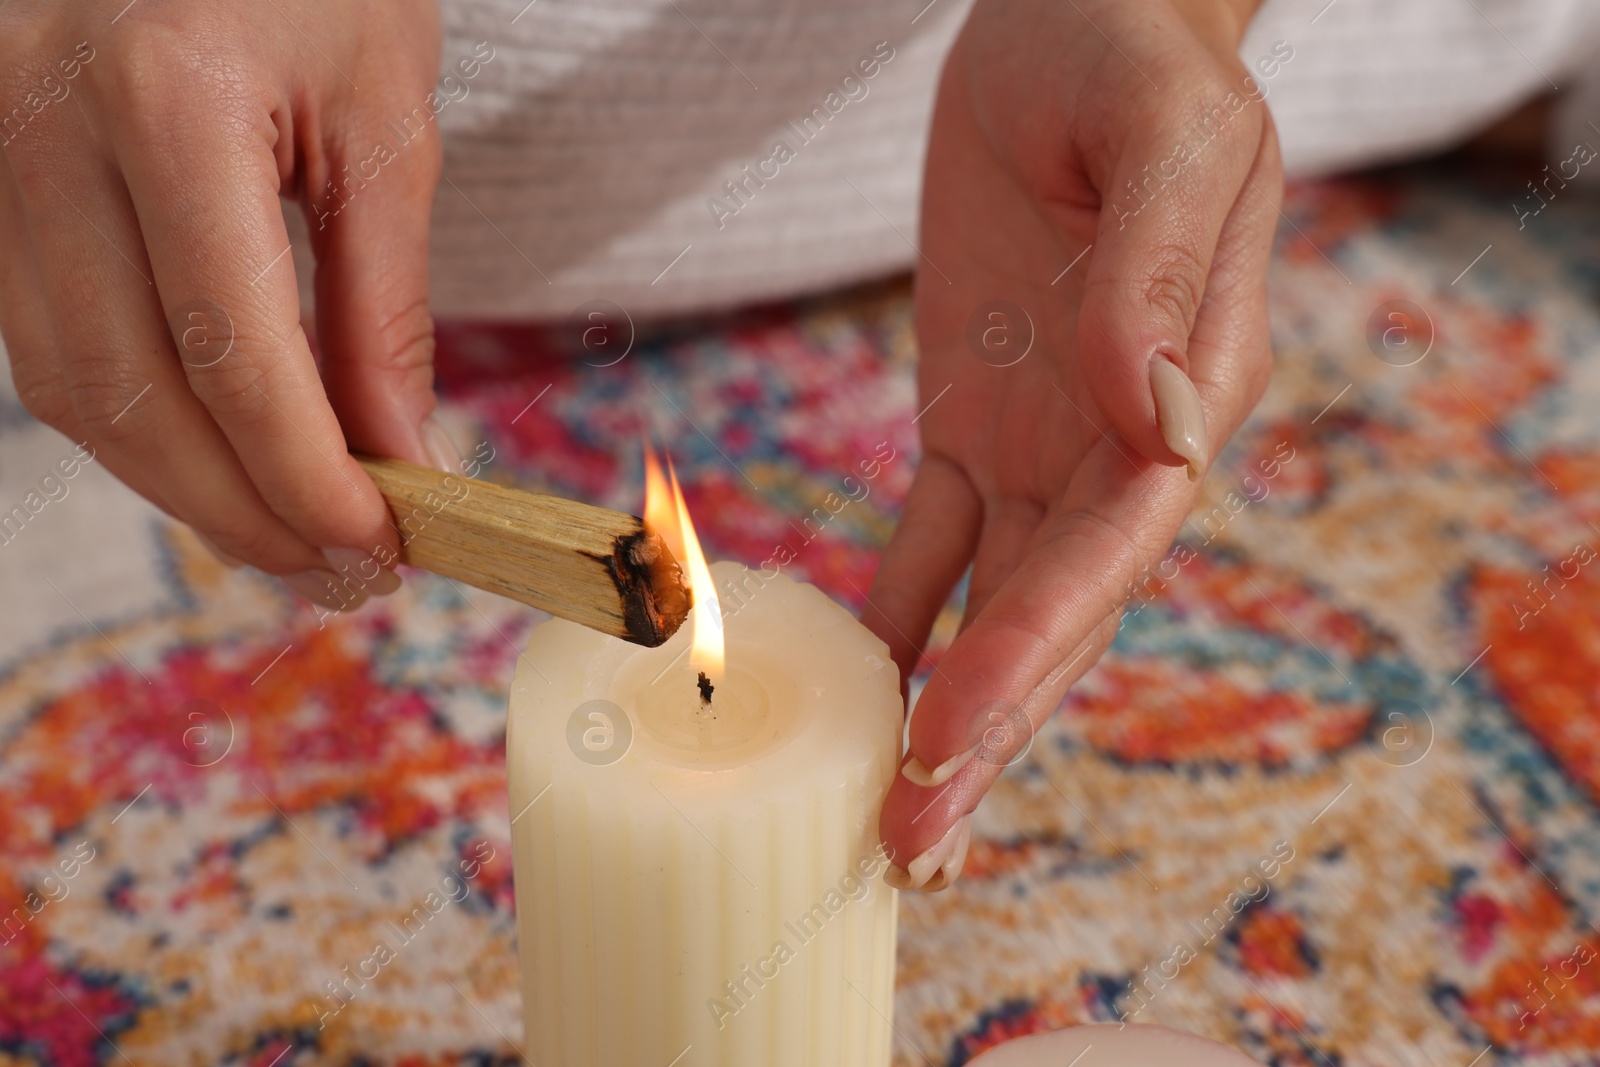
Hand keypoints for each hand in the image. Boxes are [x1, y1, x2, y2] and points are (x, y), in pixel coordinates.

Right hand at [0, 0, 447, 608]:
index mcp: (166, 98)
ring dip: (183, 487)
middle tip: (342, 572)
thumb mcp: (385, 120)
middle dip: (243, 512)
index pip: (233, 355)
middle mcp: (44, 127)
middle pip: (132, 396)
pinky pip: (49, 342)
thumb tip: (396, 456)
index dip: (306, 478)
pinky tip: (221, 457)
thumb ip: (385, 299)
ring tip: (291, 536)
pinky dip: (139, 422)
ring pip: (71, 388)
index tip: (379, 545)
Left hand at [863, 0, 1282, 889]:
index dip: (1033, 648)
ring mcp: (1045, 445)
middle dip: (988, 734)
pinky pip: (933, 541)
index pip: (1110, 550)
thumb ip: (1161, 274)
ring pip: (996, 606)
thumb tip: (1156, 425)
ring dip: (946, 712)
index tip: (952, 733)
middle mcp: (1120, 446)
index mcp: (1186, 392)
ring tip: (895, 824)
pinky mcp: (973, 423)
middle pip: (1055, 617)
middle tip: (914, 850)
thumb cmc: (1136, 60)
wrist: (1078, 24)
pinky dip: (898, 620)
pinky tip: (860, 696)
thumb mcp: (1165, 137)